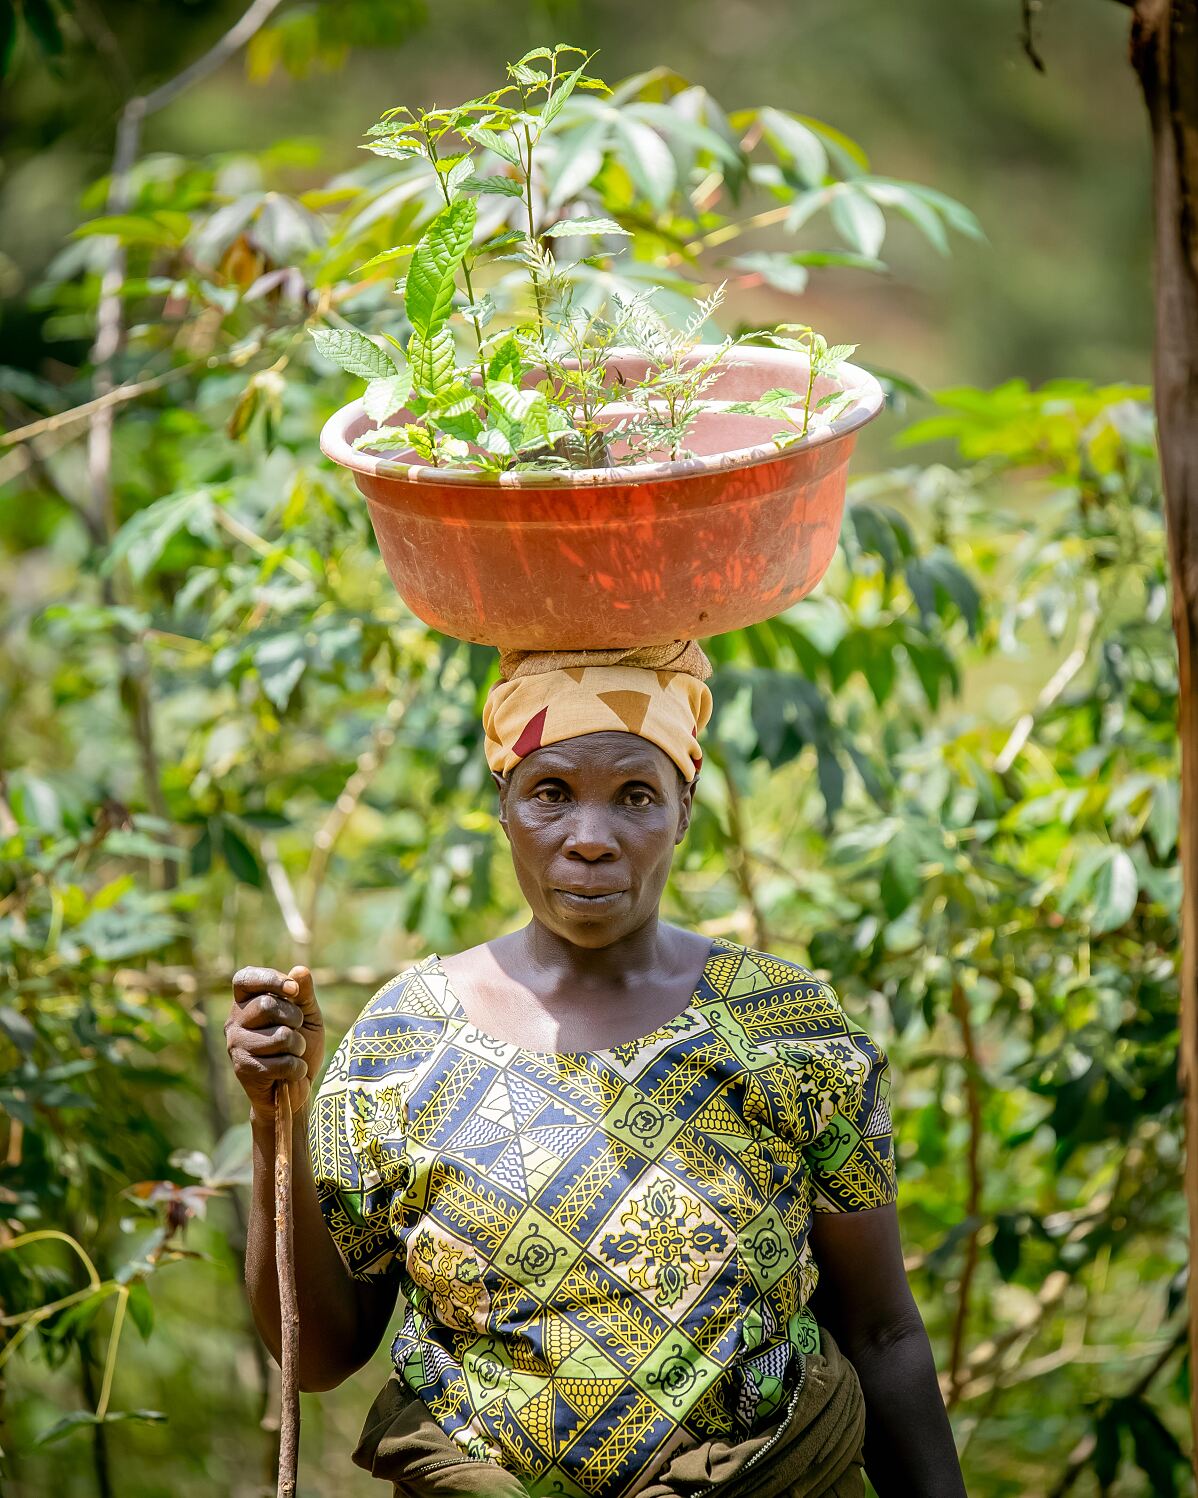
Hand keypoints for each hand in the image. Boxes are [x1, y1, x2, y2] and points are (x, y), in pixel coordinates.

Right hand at [226, 965, 324, 1123]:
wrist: (298, 1087)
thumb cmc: (301, 1046)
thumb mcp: (308, 1016)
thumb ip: (304, 994)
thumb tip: (300, 970)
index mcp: (247, 1002)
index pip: (244, 978)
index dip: (269, 979)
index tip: (293, 990)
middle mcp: (235, 1021)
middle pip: (266, 1005)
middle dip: (295, 1018)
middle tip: (298, 1031)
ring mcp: (236, 1045)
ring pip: (279, 1036)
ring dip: (298, 1046)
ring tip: (294, 1053)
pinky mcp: (243, 1069)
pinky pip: (282, 1062)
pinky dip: (297, 1067)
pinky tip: (291, 1073)